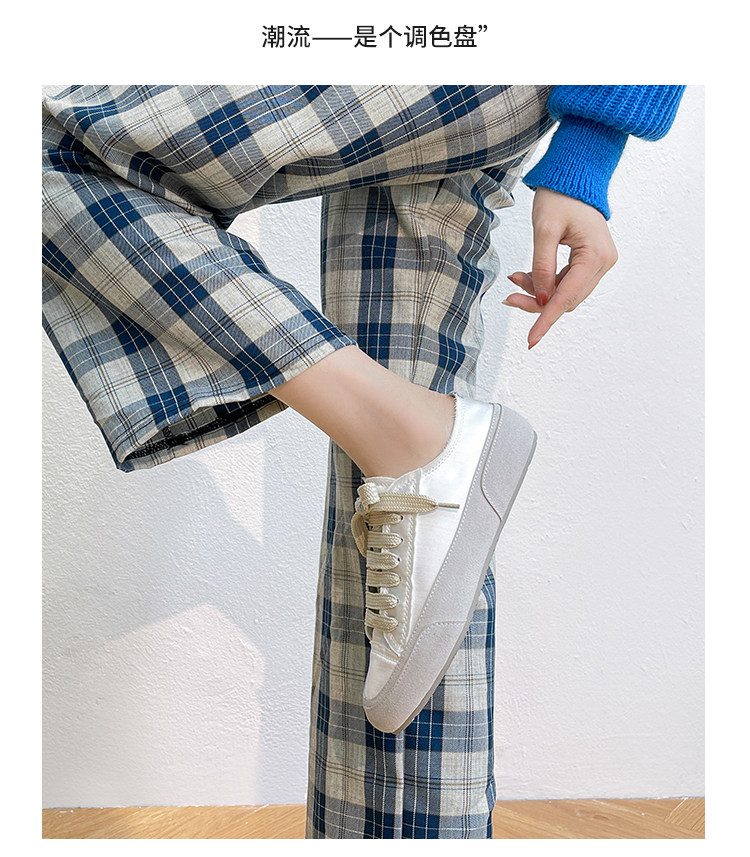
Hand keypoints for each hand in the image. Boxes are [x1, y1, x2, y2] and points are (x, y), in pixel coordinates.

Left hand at [505, 187, 617, 348]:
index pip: (567, 297)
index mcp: (595, 255)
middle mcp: (603, 263)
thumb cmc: (560, 197)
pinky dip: (546, 282)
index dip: (546, 319)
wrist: (574, 177)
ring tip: (516, 277)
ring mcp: (600, 263)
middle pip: (567, 300)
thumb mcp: (544, 230)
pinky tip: (526, 274)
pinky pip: (566, 282)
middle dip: (537, 301)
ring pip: (565, 294)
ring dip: (539, 292)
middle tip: (509, 296)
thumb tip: (542, 299)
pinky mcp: (591, 262)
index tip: (531, 339)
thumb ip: (542, 266)